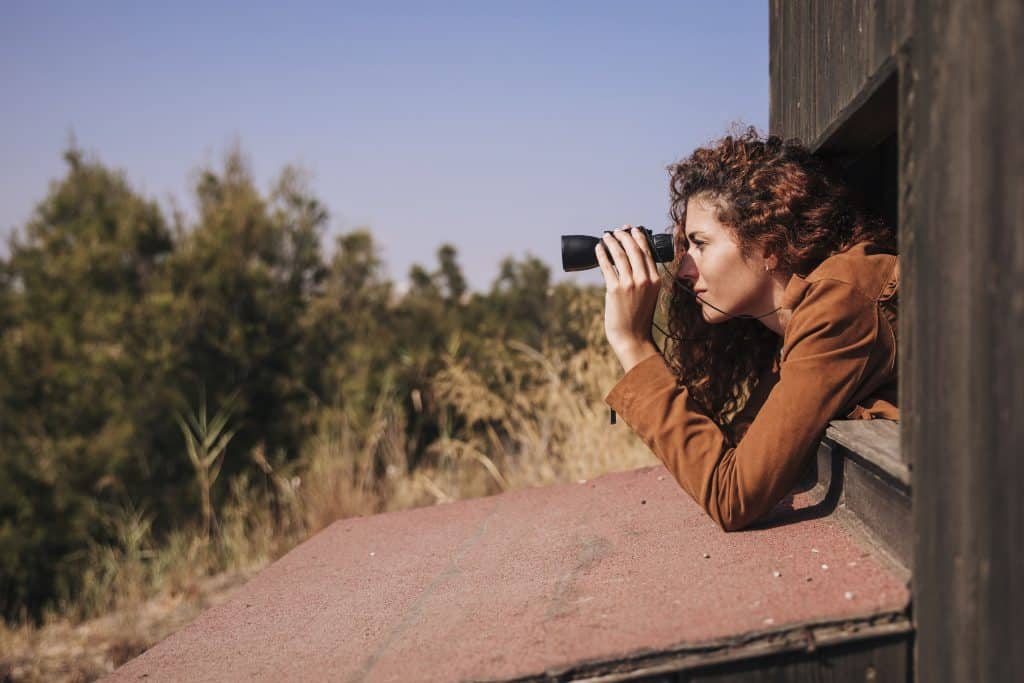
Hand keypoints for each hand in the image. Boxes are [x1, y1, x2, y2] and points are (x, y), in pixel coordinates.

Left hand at [595, 225, 661, 371]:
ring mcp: (630, 284)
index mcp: (656, 280)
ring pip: (620, 254)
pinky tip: (598, 248)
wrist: (633, 338)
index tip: (632, 230)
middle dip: (624, 236)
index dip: (638, 237)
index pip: (647, 251)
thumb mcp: (649, 295)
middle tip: (617, 231)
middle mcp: (645, 279)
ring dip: (612, 242)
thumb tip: (629, 261)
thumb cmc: (639, 318)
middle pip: (634, 249)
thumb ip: (644, 279)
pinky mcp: (615, 289)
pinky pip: (607, 266)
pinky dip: (602, 254)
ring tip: (606, 236)